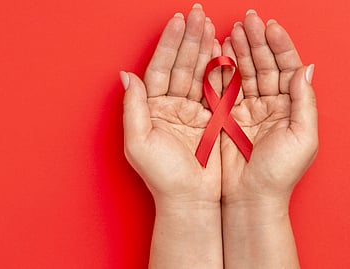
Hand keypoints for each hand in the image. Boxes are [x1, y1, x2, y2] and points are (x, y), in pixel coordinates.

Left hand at [122, 5, 221, 206]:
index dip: (169, 44)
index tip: (178, 21)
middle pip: (181, 65)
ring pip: (199, 73)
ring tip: (211, 26)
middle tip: (199, 14)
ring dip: (204, 49)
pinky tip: (223, 51)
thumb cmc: (162, 177)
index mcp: (152, 109)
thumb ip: (133, 107)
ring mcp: (193, 111)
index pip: (160, 68)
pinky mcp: (212, 119)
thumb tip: (126, 76)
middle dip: (189, 39)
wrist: (191, 201)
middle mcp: (171, 106)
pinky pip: (216, 90)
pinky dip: (220, 71)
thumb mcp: (139, 143)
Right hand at [221, 10, 317, 205]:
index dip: (280, 46)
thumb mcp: (303, 137)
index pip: (287, 68)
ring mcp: (248, 109)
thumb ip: (304, 102)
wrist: (251, 198)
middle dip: (258, 41)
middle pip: (266, 65)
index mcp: (291, 108)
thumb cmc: (280, 173)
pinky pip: (226, 87)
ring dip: (241, 50)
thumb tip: (306, 69)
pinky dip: (223, 69)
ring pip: (246, 72)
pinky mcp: (228, 116)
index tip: (270, 26)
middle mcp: (271, 105)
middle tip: (248, 20)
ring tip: (234, 30)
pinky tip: (221, 51)